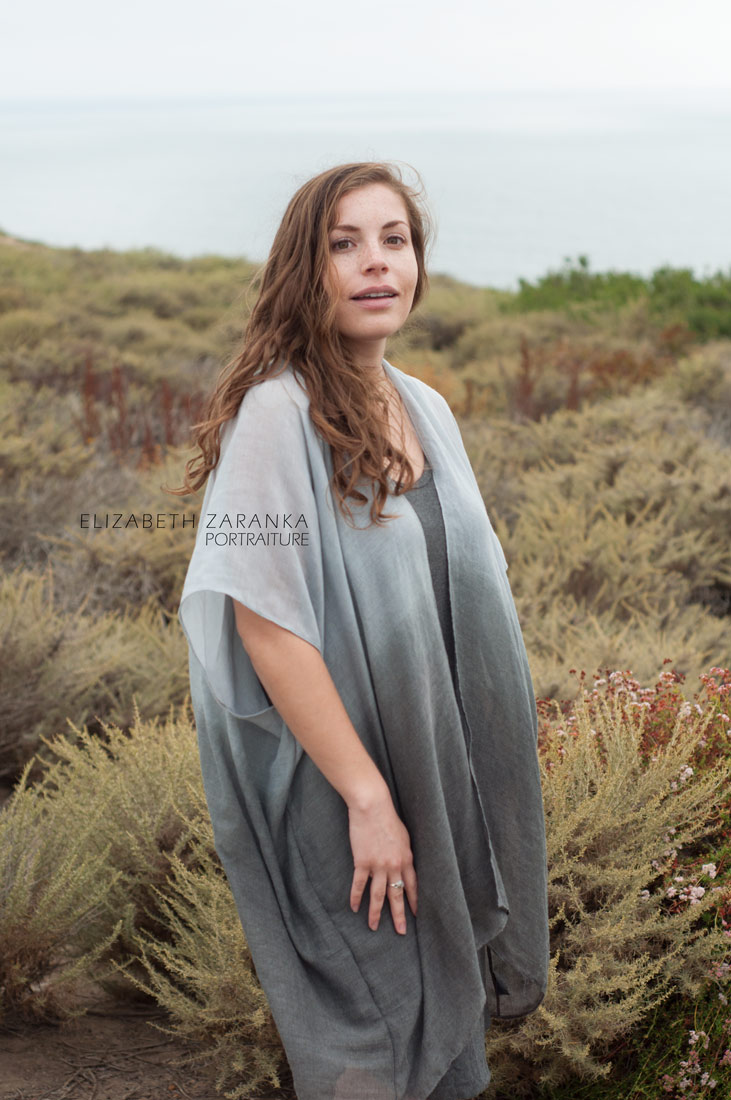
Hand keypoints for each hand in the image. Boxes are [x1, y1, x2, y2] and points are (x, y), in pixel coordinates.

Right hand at [347, 791, 417, 934]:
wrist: (372, 807)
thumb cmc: (388, 817)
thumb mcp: (404, 836)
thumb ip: (404, 852)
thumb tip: (405, 863)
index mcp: (406, 859)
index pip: (412, 886)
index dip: (414, 901)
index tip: (417, 915)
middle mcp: (394, 865)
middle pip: (397, 895)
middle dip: (399, 915)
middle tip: (401, 932)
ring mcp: (377, 865)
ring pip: (378, 895)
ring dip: (376, 913)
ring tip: (374, 927)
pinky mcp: (362, 862)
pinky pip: (359, 885)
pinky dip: (356, 898)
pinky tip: (354, 908)